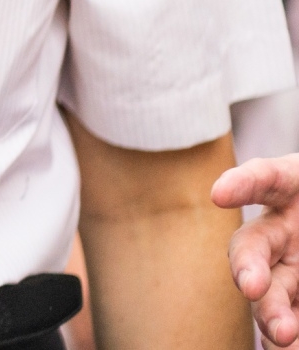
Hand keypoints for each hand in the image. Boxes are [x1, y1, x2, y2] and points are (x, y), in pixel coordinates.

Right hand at [215, 154, 298, 343]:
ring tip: (283, 337)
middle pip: (255, 245)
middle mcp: (285, 231)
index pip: (266, 178)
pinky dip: (290, 340)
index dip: (242, 183)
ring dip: (269, 314)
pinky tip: (293, 348)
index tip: (220, 195)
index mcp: (296, 188)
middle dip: (247, 266)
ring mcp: (293, 269)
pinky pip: (292, 320)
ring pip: (269, 292)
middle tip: (251, 287)